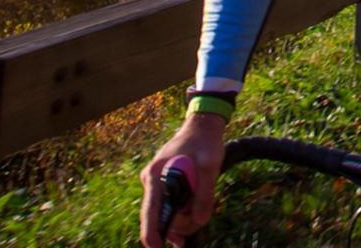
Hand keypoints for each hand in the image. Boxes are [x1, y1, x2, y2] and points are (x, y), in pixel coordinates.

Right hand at [139, 113, 225, 247]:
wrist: (201, 126)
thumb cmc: (205, 143)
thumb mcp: (210, 166)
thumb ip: (204, 194)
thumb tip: (199, 221)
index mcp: (157, 175)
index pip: (150, 211)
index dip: (151, 233)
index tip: (155, 247)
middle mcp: (150, 180)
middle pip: (159, 216)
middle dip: (179, 224)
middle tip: (200, 219)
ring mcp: (154, 182)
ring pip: (165, 211)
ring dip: (183, 215)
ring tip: (200, 203)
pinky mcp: (160, 183)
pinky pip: (167, 204)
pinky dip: (180, 210)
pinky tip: (191, 212)